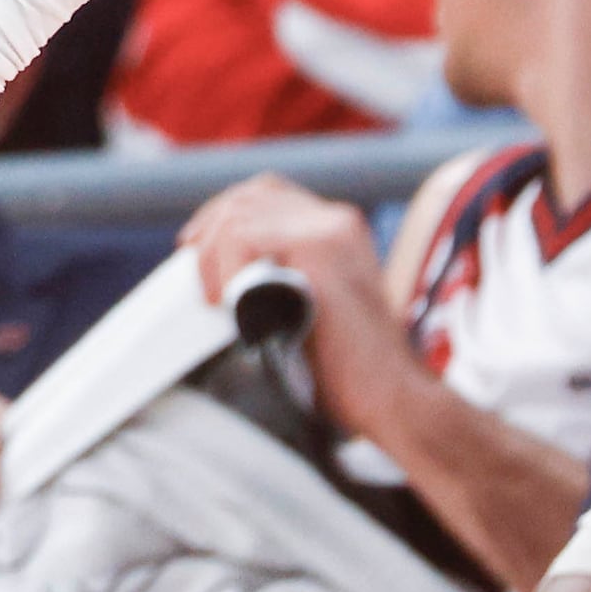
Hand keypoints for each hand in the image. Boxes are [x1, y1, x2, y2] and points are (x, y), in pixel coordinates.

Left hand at [181, 175, 415, 439]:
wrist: (394, 399)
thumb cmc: (349, 371)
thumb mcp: (307, 307)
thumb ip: (277, 276)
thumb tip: (215, 272)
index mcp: (337, 228)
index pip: (267, 192)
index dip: (223, 212)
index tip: (195, 247)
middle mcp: (336, 220)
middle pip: (249, 196)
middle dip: (210, 230)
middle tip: (197, 276)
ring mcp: (331, 231)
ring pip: (240, 214)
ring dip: (214, 258)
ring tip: (218, 301)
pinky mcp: (321, 251)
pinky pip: (246, 237)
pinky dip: (226, 269)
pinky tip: (231, 304)